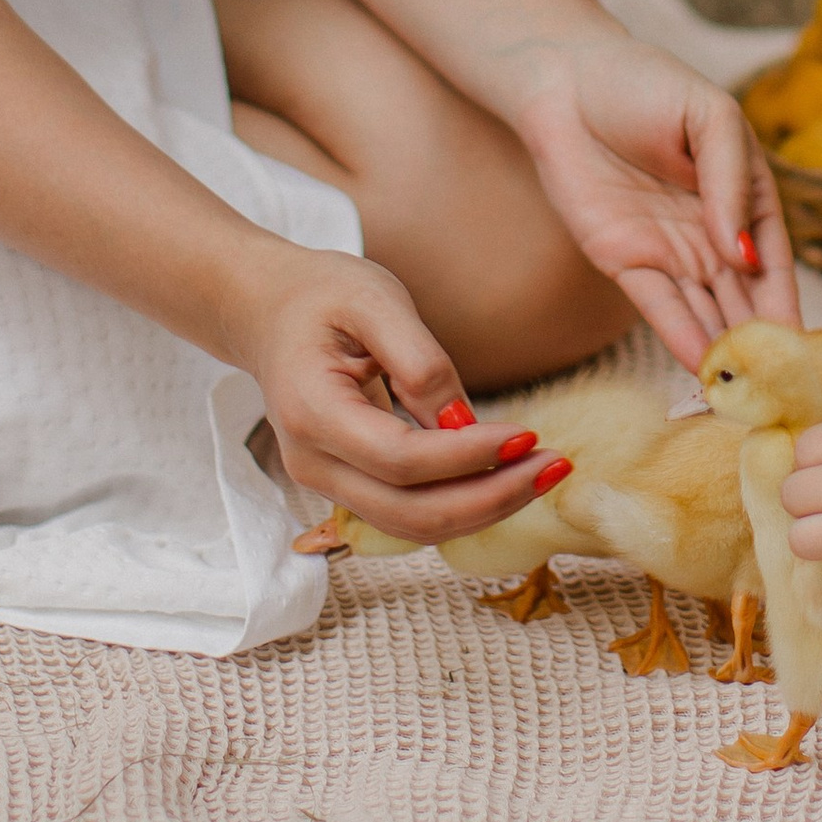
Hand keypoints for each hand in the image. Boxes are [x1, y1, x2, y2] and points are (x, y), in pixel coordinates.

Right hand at [232, 247, 561, 542]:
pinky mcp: (346, 485)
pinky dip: (462, 503)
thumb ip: (419, 359)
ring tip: (544, 473)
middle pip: (410, 513)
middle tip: (554, 467)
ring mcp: (324, 482)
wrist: (268, 311)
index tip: (528, 435)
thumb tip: (465, 422)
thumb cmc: (321, 296)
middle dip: (490, 498)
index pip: (400, 459)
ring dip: (484, 509)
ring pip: (413, 526)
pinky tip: (508, 476)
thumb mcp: (374, 299)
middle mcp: (312, 462)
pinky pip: (409, 513)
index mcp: (311, 412)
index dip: (468, 457)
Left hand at [515, 33, 799, 366]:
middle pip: (742, 300)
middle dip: (760, 345)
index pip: (773, 262)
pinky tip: (700, 364)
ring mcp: (668, 250)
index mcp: (744, 196)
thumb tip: (743, 255)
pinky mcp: (622, 259)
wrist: (563, 79)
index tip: (803, 349)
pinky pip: (657, 305)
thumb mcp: (708, 116)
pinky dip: (679, 334)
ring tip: (745, 392)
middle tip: (780, 391)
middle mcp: (711, 234)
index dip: (786, 304)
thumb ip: (731, 182)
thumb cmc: (643, 82)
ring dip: (722, 350)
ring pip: (704, 311)